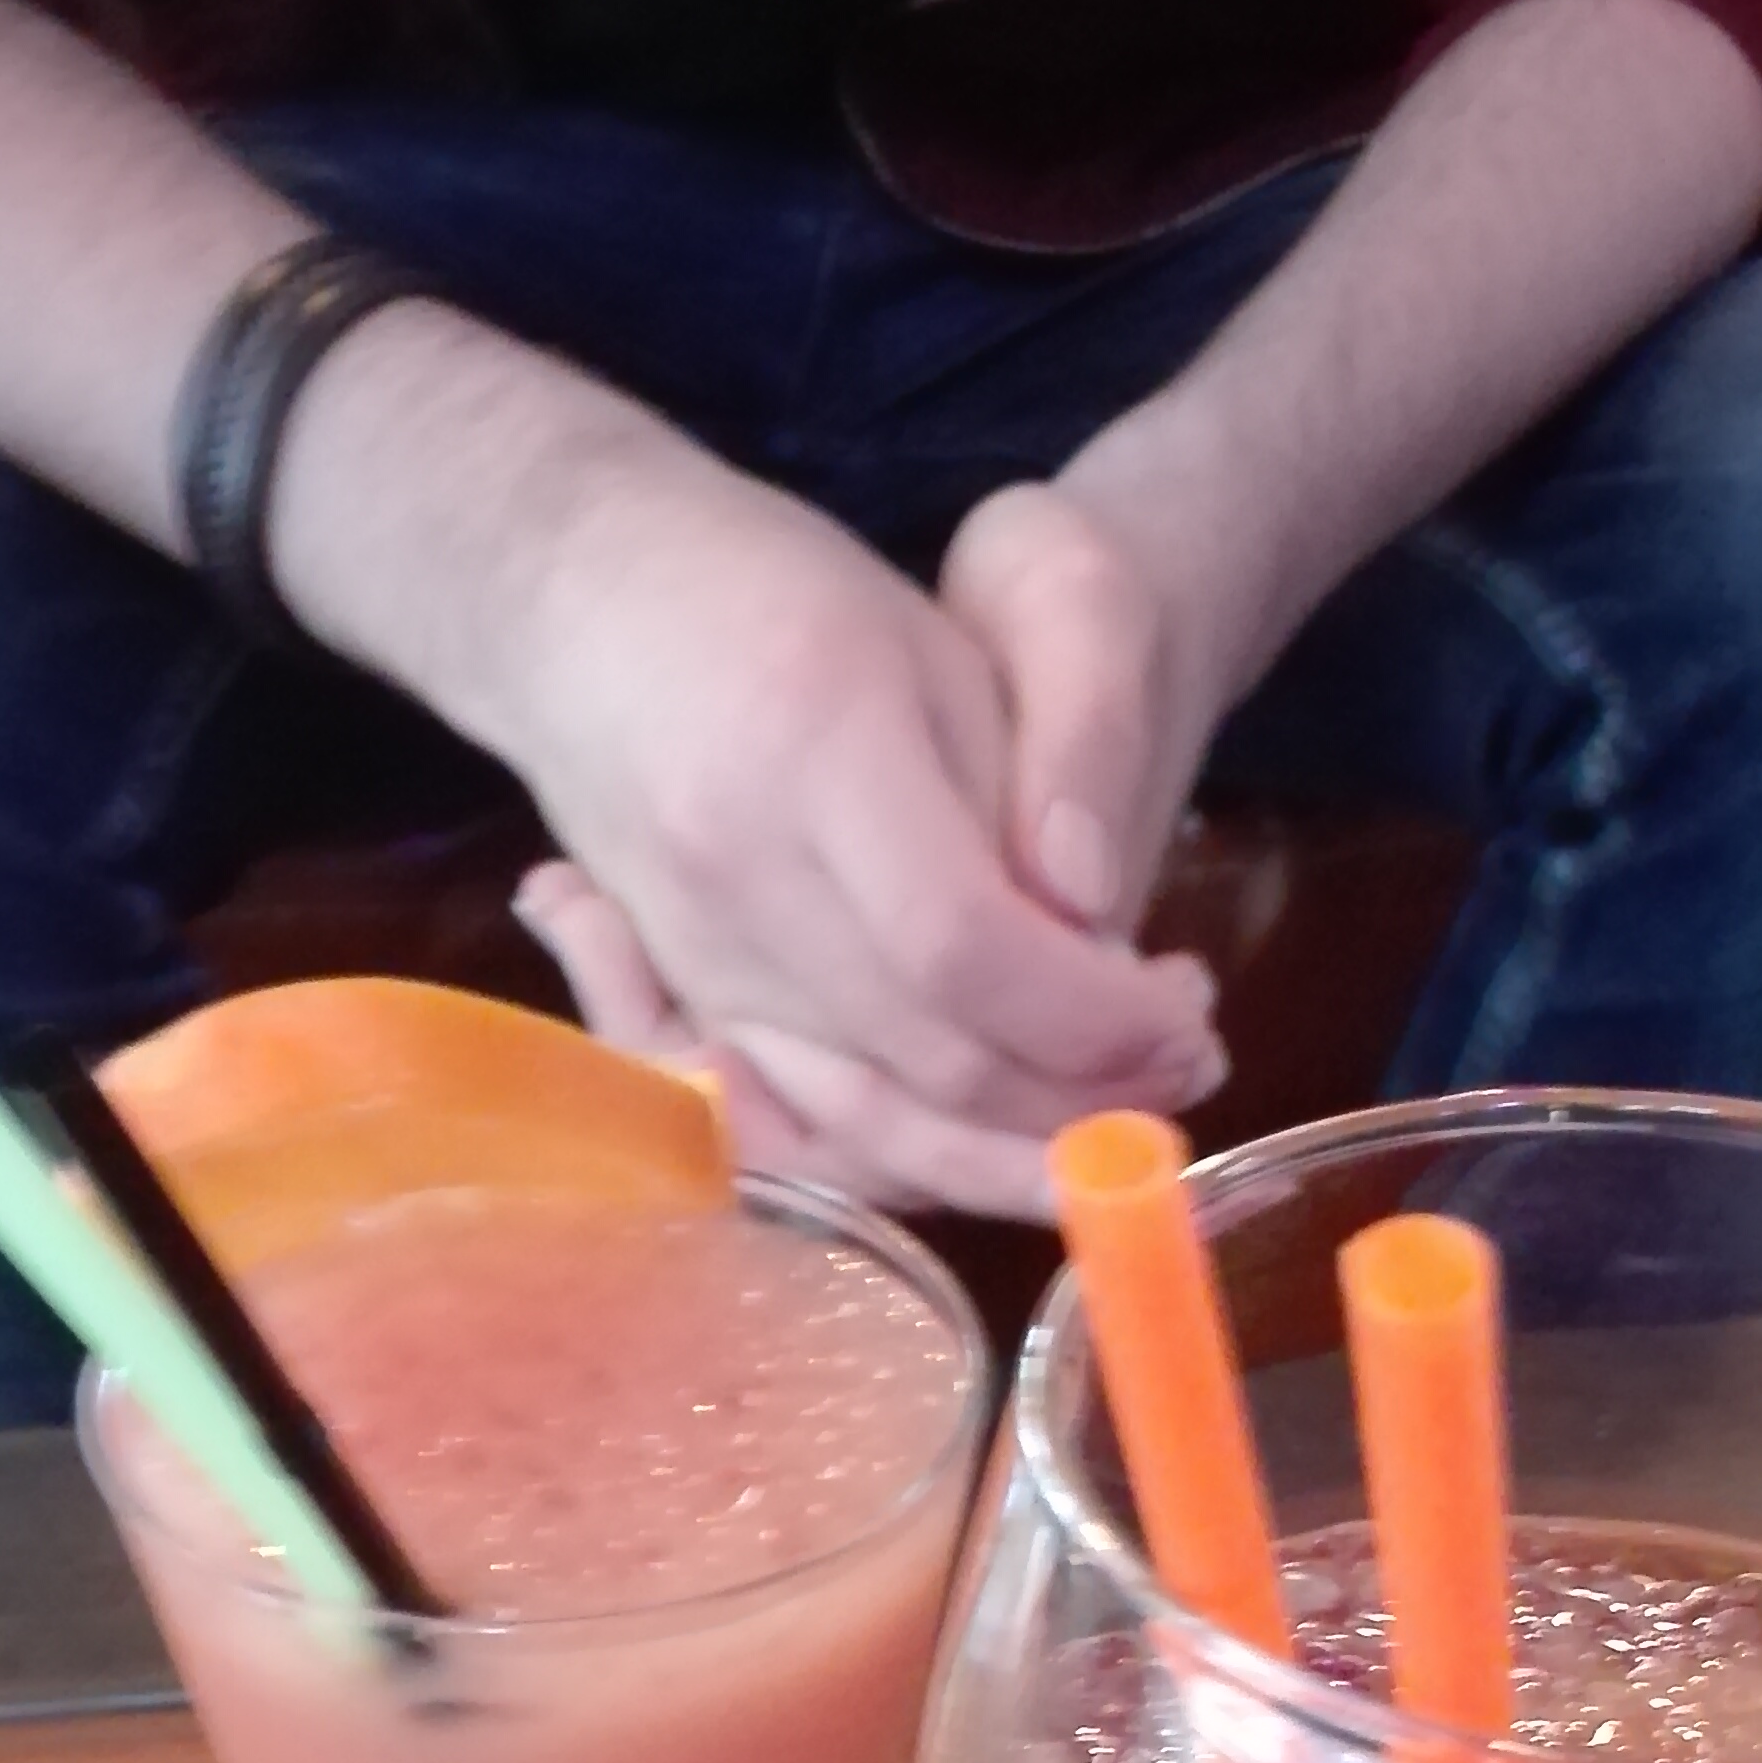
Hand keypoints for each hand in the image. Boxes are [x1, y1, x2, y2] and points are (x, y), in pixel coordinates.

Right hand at [434, 425, 1225, 1201]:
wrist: (574, 597)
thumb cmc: (781, 596)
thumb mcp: (941, 654)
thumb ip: (1027, 809)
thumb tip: (1105, 970)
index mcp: (817, 753)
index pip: (966, 948)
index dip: (1092, 1016)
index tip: (1187, 1016)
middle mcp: (740, 878)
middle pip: (924, 1056)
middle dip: (1079, 1090)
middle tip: (1187, 1061)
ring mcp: (696, 957)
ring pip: (862, 1123)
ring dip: (1001, 1158)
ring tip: (1109, 1129)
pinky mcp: (680, 1003)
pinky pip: (793, 1133)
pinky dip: (896, 1166)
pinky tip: (982, 1161)